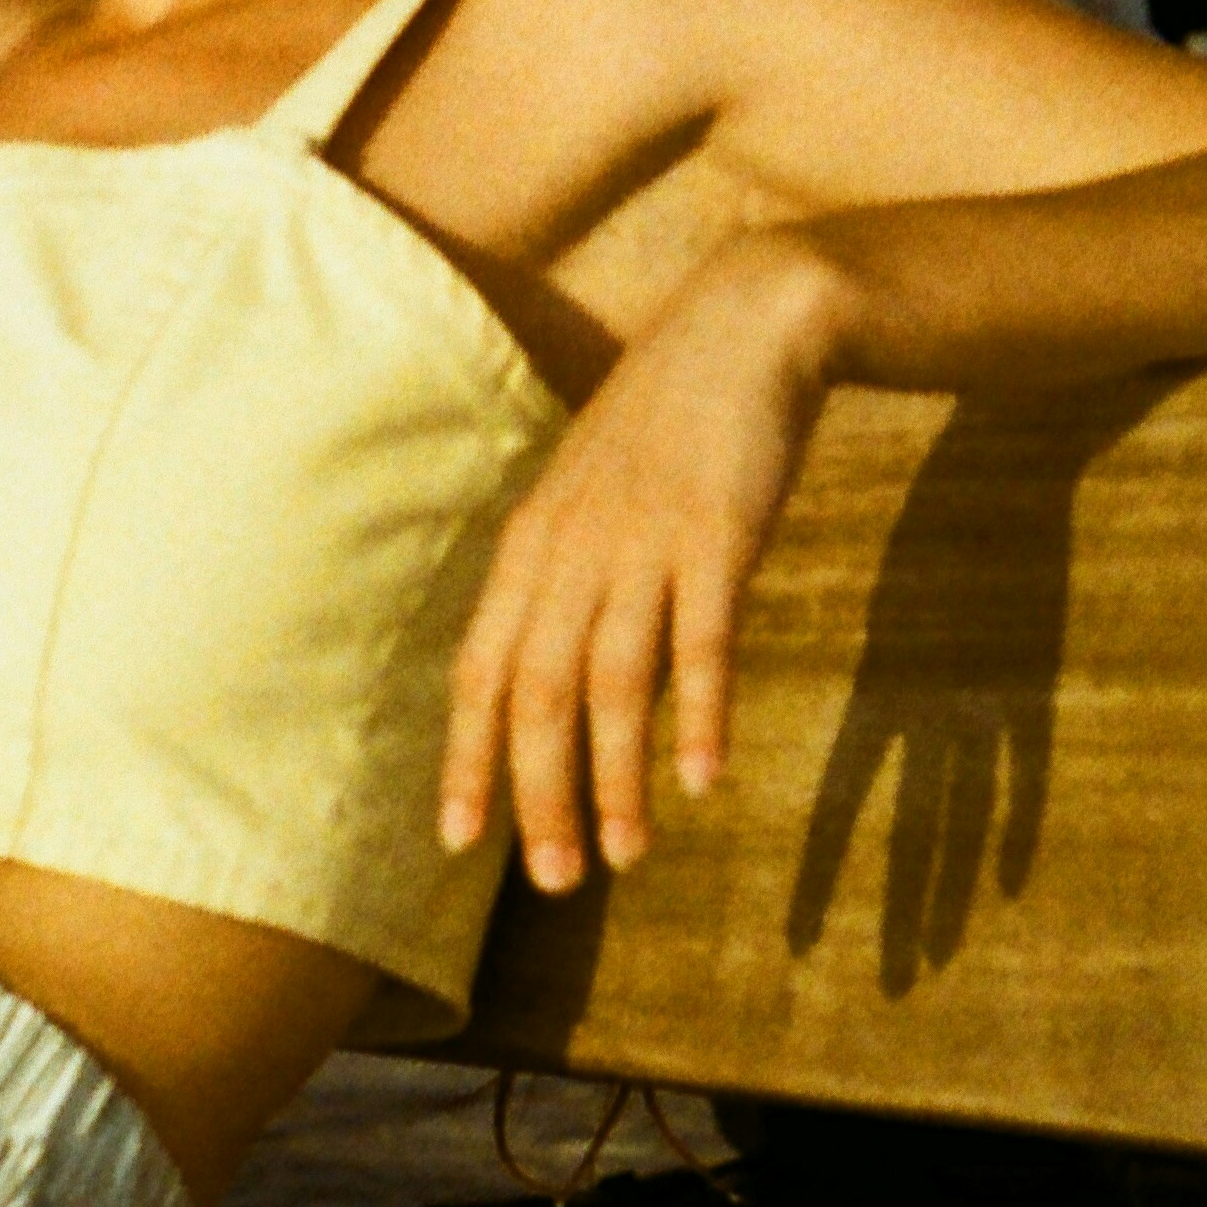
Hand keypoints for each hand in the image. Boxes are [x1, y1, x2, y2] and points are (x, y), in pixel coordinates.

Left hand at [437, 244, 842, 892]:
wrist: (745, 326)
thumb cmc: (672, 420)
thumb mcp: (597, 492)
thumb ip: (573, 573)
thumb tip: (566, 670)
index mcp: (534, 542)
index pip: (480, 669)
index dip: (467, 758)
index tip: (460, 841)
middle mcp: (574, 548)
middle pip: (536, 693)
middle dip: (538, 795)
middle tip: (555, 881)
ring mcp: (644, 541)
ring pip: (611, 682)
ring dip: (613, 779)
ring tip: (621, 858)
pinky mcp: (718, 534)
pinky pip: (702, 640)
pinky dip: (696, 713)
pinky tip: (699, 778)